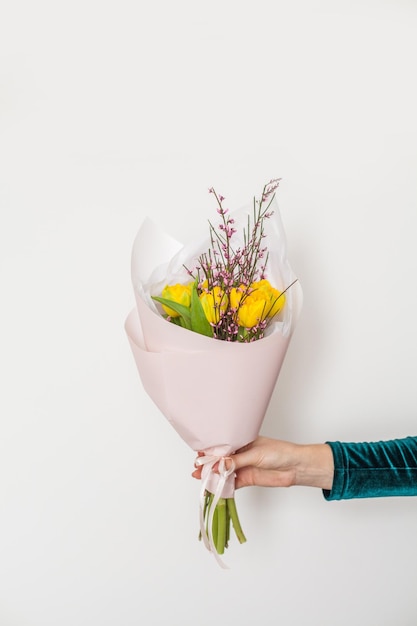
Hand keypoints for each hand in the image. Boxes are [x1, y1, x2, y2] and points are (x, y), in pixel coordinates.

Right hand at [192, 436, 333, 490]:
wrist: (294, 467)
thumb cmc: (278, 453)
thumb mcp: (255, 454)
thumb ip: (236, 461)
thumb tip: (218, 465)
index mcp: (241, 441)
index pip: (222, 446)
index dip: (210, 451)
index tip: (199, 456)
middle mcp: (239, 454)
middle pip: (220, 460)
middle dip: (208, 464)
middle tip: (197, 469)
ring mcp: (242, 467)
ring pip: (223, 472)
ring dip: (213, 476)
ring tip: (201, 478)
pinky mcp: (246, 479)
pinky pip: (231, 483)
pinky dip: (222, 486)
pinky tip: (213, 486)